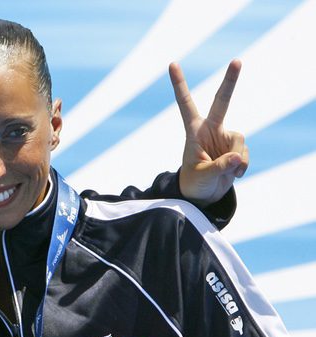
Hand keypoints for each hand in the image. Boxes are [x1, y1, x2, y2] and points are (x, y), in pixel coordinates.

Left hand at [171, 59, 248, 206]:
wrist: (203, 195)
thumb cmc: (194, 183)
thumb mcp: (203, 176)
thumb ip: (219, 166)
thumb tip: (237, 158)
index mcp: (194, 130)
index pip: (186, 103)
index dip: (179, 84)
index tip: (172, 64)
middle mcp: (211, 129)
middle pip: (222, 101)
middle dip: (230, 81)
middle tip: (237, 60)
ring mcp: (225, 137)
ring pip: (239, 141)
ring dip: (237, 159)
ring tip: (226, 173)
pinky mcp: (236, 148)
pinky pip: (245, 153)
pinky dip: (242, 166)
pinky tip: (234, 175)